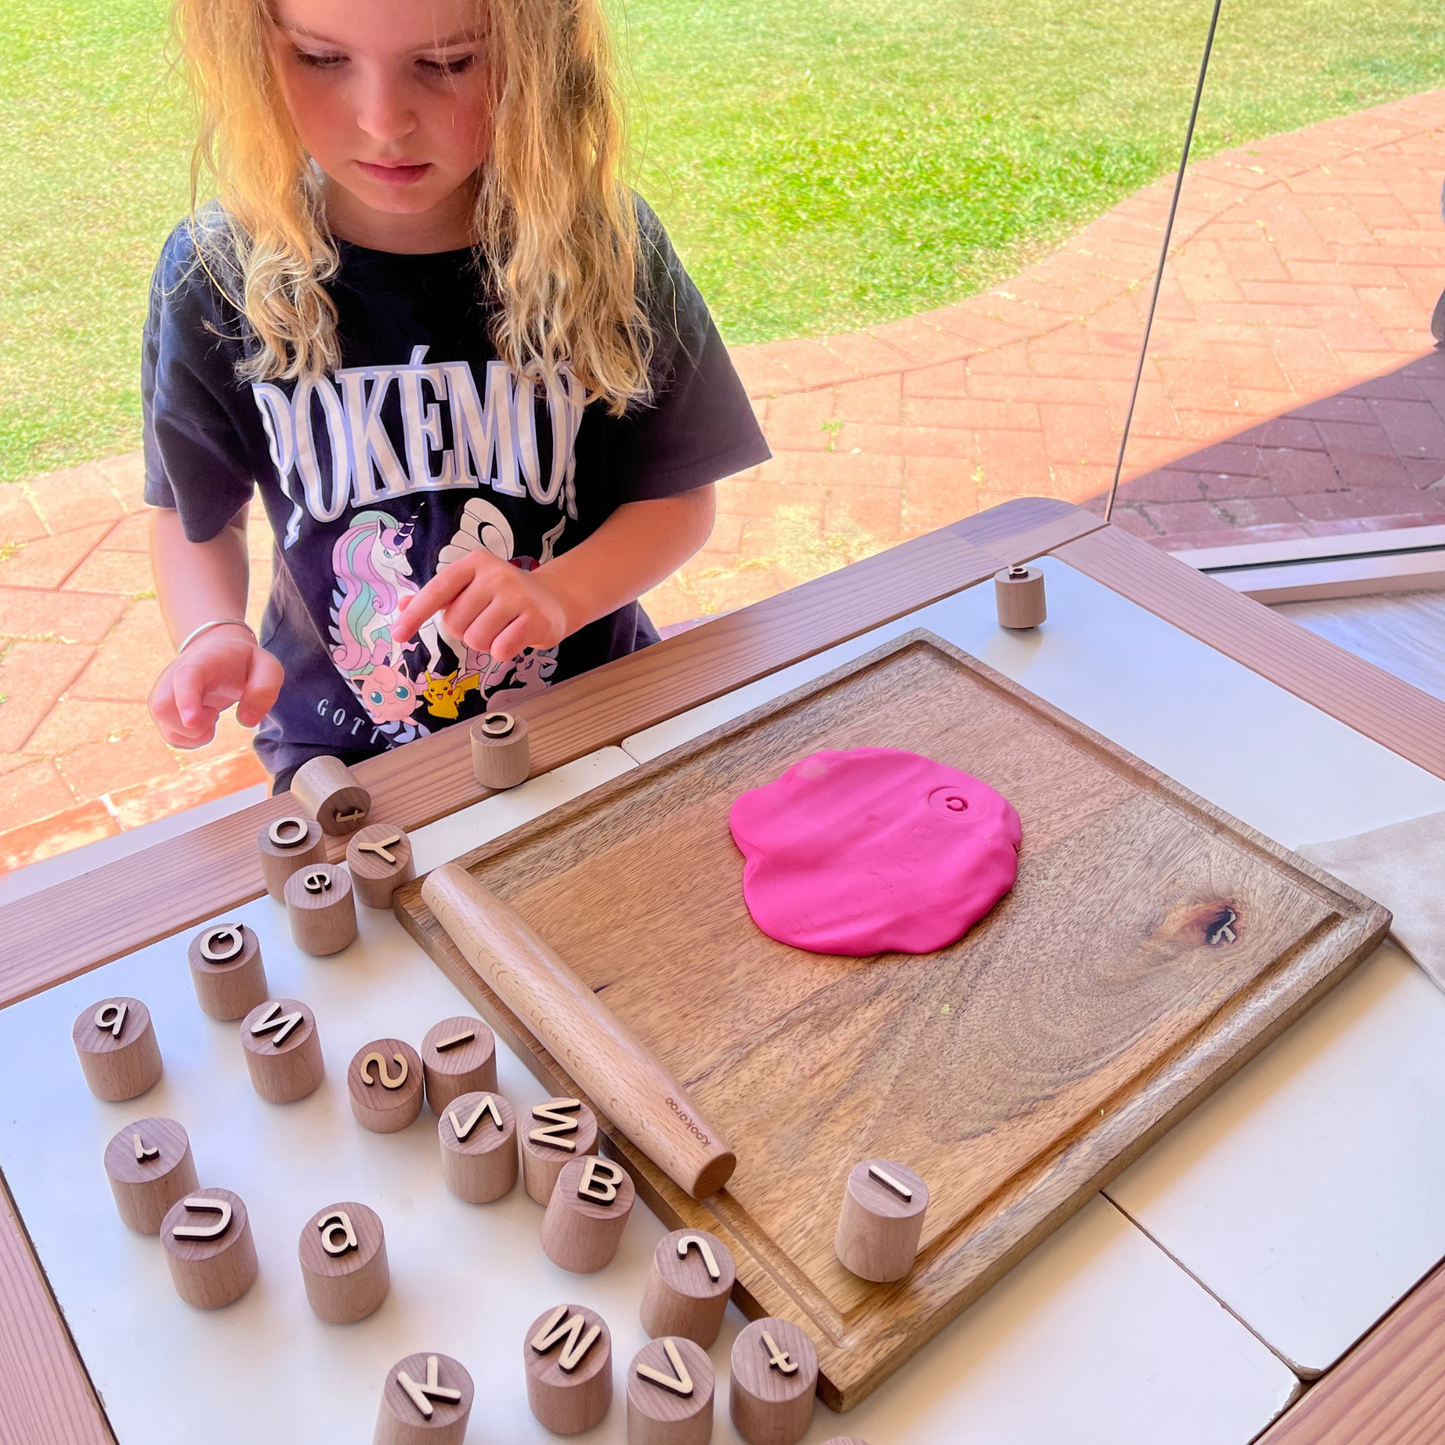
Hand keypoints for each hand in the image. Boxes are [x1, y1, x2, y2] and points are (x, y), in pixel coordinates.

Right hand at [148, 625, 284, 747]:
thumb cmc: (245, 663)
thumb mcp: (267, 669)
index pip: (186, 677)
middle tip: (216, 713)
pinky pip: (172, 738)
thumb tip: (246, 721)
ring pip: (167, 730)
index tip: (191, 721)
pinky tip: (205, 721)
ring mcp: (163, 693)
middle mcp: (173, 675)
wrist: (218, 651)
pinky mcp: (162, 711)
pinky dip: (192, 740)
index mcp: (202, 661)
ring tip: (212, 714)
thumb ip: (264, 690)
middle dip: (195, 726)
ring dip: (196, 734)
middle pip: (163, 708)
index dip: (185, 699)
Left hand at [393, 551, 569, 661]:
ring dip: (486, 643)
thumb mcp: (471, 589)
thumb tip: (403, 606)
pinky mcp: (535, 619)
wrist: (553, 600)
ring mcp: (518, 595)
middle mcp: (496, 574)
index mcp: (474, 564)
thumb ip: (439, 598)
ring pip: (476, 640)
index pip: (437, 591)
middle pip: (455, 624)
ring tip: (503, 628)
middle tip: (489, 620)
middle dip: (467, 631)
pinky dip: (503, 651)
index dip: (415, 615)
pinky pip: (500, 650)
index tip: (398, 635)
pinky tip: (516, 637)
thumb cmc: (504, 597)